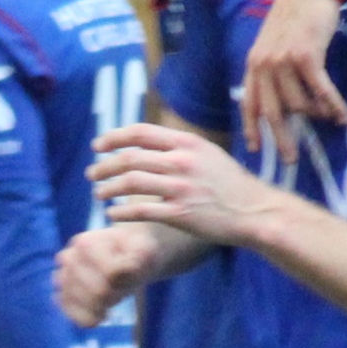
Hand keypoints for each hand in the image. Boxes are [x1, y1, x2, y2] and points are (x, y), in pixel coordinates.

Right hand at [56, 223, 160, 326]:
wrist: (121, 256)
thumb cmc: (133, 252)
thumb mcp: (143, 246)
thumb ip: (140, 252)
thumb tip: (128, 267)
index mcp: (85, 242)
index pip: (110, 272)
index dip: (128, 276)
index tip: (131, 268)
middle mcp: (68, 259)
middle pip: (99, 292)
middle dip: (118, 291)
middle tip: (122, 283)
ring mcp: (62, 279)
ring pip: (88, 306)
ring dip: (107, 304)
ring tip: (112, 291)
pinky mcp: (63, 298)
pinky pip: (78, 319)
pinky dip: (93, 319)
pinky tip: (102, 313)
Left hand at [90, 123, 280, 244]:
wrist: (254, 211)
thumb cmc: (230, 183)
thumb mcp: (207, 153)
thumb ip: (179, 146)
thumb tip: (147, 142)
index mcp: (187, 143)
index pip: (140, 133)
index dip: (113, 138)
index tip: (98, 146)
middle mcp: (182, 162)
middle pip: (129, 159)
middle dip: (104, 166)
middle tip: (92, 174)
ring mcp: (181, 188)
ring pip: (131, 183)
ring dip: (108, 188)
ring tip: (98, 194)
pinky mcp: (181, 214)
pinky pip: (141, 211)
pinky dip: (121, 212)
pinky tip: (112, 214)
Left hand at [237, 0, 346, 160]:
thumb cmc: (295, 16)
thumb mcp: (273, 42)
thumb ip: (272, 69)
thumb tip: (284, 100)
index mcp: (254, 64)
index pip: (249, 103)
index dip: (251, 128)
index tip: (255, 149)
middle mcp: (264, 66)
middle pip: (273, 113)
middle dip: (282, 139)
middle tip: (291, 159)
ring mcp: (283, 62)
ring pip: (300, 104)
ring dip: (317, 116)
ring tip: (330, 120)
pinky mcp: (306, 57)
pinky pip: (320, 92)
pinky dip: (333, 106)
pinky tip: (343, 116)